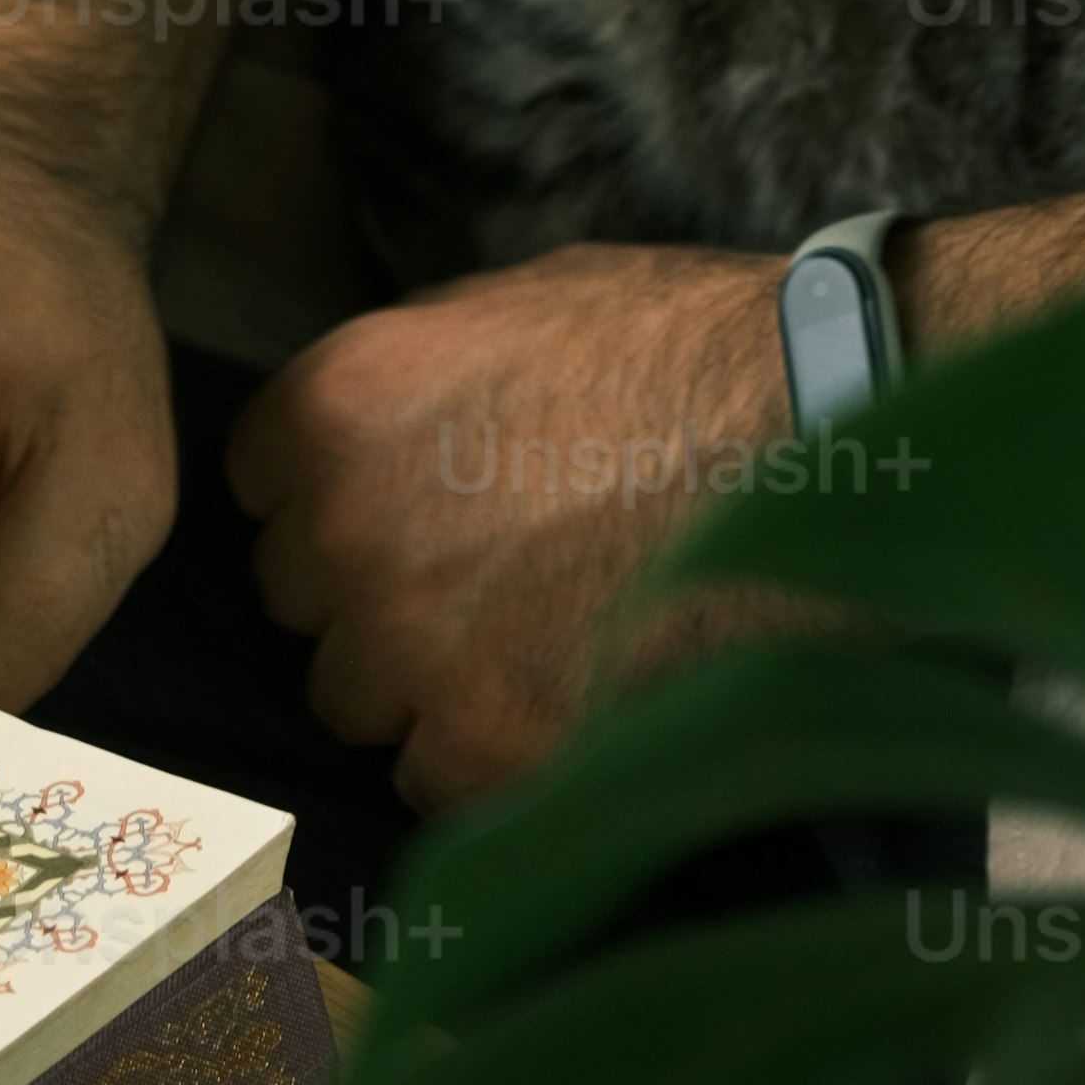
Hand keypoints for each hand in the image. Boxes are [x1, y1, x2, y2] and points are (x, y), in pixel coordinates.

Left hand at [225, 246, 788, 812]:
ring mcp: (414, 645)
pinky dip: (496, 757)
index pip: (260, 485)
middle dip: (376, 595)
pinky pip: (440, 780)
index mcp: (342, 400)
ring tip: (544, 640)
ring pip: (361, 702)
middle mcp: (350, 525)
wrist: (823, 437)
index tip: (397, 508)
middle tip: (488, 580)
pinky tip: (576, 696)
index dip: (332, 497)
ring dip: (428, 686)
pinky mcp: (489, 745)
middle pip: (303, 602)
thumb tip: (365, 430)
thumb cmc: (689, 351)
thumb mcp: (518, 305)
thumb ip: (411, 374)